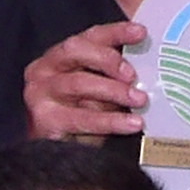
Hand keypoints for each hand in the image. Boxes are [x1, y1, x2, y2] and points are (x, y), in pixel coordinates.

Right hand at [19, 18, 148, 142]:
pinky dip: (111, 121)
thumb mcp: (99, 89)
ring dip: (114, 91)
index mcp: (60, 56)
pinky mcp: (45, 120)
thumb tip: (148, 63)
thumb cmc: (82, 115)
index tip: (141, 33)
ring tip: (140, 100)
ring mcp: (40, 94)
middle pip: (76, 50)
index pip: (89, 36)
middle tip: (133, 75)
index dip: (116, 32)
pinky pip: (83, 118)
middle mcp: (44, 69)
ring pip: (79, 83)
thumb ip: (114, 74)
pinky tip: (131, 124)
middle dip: (108, 59)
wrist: (58, 157)